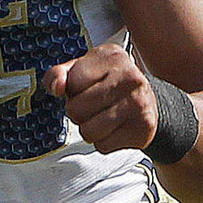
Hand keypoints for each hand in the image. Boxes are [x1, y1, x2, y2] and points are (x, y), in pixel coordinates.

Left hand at [43, 41, 157, 153]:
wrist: (146, 101)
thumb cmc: (106, 84)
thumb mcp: (80, 71)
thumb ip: (58, 75)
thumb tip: (56, 87)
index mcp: (111, 56)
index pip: (71, 83)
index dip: (73, 90)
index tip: (89, 87)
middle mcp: (129, 76)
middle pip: (76, 110)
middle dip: (79, 113)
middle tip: (95, 106)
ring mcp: (138, 102)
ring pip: (88, 132)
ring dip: (90, 130)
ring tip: (104, 118)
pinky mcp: (143, 128)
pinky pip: (103, 146)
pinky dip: (105, 142)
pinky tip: (116, 128)